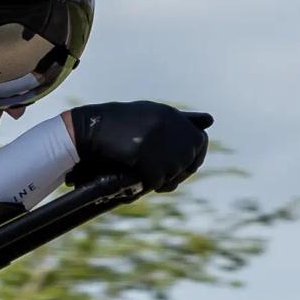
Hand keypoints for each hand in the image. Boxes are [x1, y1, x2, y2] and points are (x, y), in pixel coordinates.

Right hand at [64, 102, 212, 191]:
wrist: (88, 129)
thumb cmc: (118, 124)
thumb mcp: (152, 114)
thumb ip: (180, 120)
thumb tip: (210, 120)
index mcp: (172, 115)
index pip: (200, 141)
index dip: (193, 158)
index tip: (183, 166)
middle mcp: (169, 127)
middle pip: (189, 161)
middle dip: (178, 172)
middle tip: (161, 177)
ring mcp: (157, 143)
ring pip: (173, 174)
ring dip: (160, 179)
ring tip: (143, 174)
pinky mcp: (145, 158)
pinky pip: (156, 182)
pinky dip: (145, 184)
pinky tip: (134, 178)